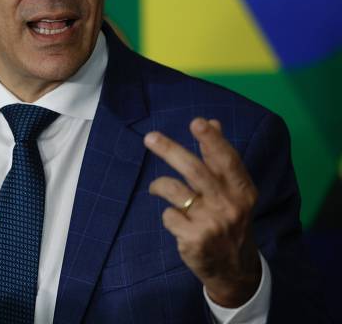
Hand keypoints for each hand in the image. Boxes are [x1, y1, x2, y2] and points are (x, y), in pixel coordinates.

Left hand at [146, 118, 260, 307]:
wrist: (236, 270)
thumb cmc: (230, 221)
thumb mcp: (235, 194)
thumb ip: (222, 160)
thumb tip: (212, 122)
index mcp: (243, 191)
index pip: (227, 160)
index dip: (213, 141)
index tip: (198, 122)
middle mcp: (229, 205)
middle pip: (195, 171)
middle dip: (170, 150)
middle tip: (150, 137)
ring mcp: (212, 224)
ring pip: (174, 191)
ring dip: (159, 185)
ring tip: (156, 187)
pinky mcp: (194, 240)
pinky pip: (169, 215)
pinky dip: (168, 215)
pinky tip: (177, 222)